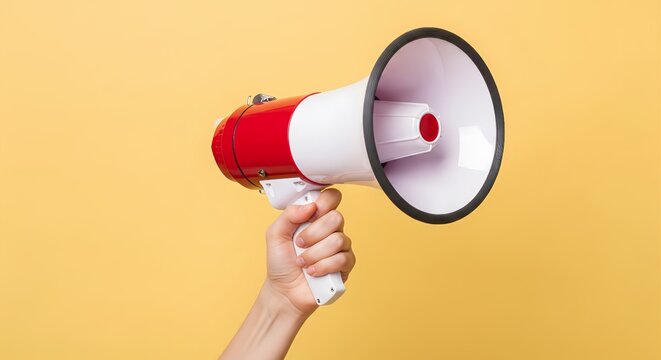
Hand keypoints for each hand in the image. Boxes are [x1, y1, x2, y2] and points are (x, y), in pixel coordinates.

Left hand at [263, 188, 355, 315]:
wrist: (284, 292)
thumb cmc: (281, 263)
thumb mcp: (275, 234)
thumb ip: (289, 214)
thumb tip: (309, 206)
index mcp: (315, 218)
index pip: (331, 198)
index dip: (324, 202)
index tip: (311, 213)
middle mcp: (330, 230)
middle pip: (336, 217)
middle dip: (313, 233)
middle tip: (300, 243)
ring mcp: (340, 248)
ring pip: (338, 240)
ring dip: (314, 253)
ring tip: (302, 262)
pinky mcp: (345, 266)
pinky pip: (342, 259)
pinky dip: (323, 266)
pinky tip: (313, 271)